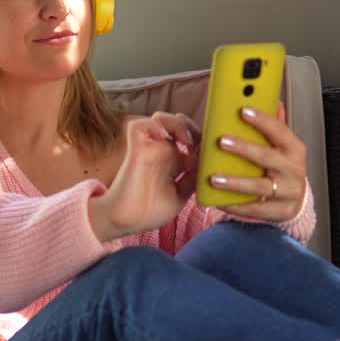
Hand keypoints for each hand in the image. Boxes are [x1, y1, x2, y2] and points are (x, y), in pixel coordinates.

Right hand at [89, 112, 199, 241]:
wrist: (126, 222)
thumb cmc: (149, 212)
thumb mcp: (180, 196)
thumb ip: (193, 179)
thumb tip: (208, 164)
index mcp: (174, 162)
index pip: (191, 138)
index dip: (203, 139)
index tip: (213, 153)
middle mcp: (162, 152)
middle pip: (178, 122)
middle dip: (193, 127)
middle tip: (200, 144)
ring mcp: (149, 149)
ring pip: (161, 118)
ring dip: (177, 124)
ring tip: (186, 141)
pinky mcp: (136, 149)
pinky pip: (140, 125)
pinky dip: (154, 125)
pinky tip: (165, 138)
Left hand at [208, 103, 307, 221]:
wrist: (297, 200)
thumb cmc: (285, 169)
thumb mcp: (283, 147)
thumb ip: (275, 127)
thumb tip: (272, 101)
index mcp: (294, 149)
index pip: (279, 131)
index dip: (262, 120)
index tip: (244, 111)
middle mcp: (293, 170)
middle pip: (267, 158)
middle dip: (244, 149)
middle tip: (222, 141)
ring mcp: (288, 192)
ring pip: (259, 187)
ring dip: (235, 182)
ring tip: (214, 178)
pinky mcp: (279, 211)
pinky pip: (254, 209)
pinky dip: (235, 205)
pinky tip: (218, 200)